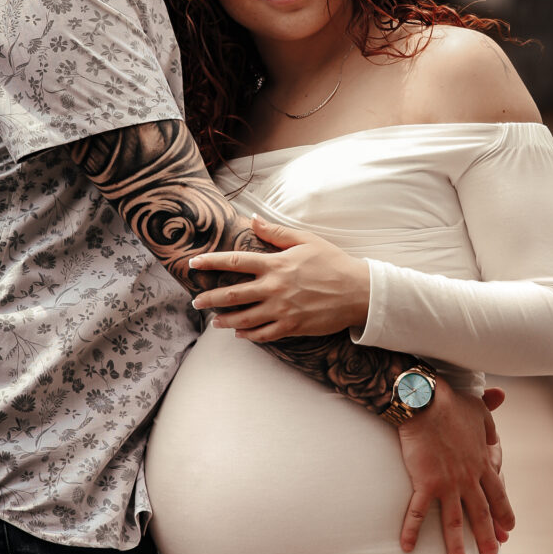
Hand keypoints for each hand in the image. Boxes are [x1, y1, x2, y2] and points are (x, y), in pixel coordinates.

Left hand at [189, 214, 369, 337]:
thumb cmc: (333, 262)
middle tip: (195, 301)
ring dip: (225, 320)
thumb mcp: (305, 240)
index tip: (194, 264)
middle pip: (233, 294)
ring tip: (214, 321)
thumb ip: (276, 232)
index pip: (235, 261)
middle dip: (210, 298)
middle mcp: (274, 287)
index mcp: (276, 264)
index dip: (211, 262)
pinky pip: (263, 334)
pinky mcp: (292, 326)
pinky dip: (248, 334)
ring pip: (244, 318)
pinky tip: (239, 333)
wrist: (358, 291)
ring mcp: (282, 309)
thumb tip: (252, 219)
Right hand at [397, 380, 514, 553]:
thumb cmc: (451, 402)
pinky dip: (412, 530)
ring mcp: (447, 483)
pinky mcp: (425, 483)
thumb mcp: (478, 408)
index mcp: (482, 462)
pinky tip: (407, 547)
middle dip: (486, 537)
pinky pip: (418, 512)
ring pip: (454, 521)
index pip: (497, 495)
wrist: (426, 402)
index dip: (503, 514)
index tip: (507, 531)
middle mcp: (468, 478)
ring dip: (456, 546)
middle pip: (480, 514)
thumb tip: (500, 403)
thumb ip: (490, 415)